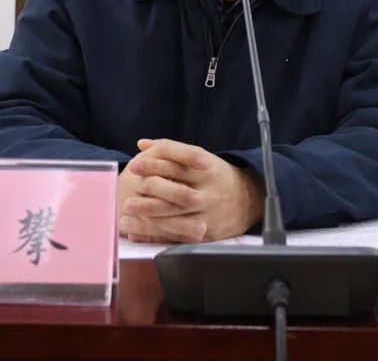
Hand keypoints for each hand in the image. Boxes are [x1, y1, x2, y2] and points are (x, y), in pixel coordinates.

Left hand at [118, 139, 263, 242]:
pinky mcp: (207, 232)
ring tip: (127, 214)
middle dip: (150, 195)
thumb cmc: (218, 176)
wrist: (250, 199)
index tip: (135, 166)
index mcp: (207, 169)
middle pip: (175, 192)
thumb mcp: (201, 158)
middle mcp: (208, 190)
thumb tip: (142, 143)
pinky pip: (179, 235)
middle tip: (128, 197)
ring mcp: (208, 213)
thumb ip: (171, 150)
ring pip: (175, 216)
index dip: (155, 165)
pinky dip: (157, 235)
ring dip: (149, 216)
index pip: (178, 165)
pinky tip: (138, 233)